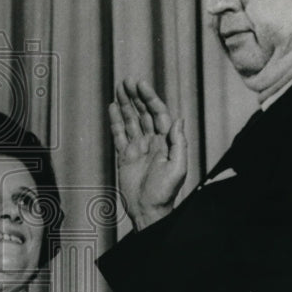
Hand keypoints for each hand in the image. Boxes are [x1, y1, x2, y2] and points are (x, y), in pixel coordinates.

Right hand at [108, 79, 186, 229]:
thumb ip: (178, 143)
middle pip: (143, 113)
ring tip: (119, 89)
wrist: (147, 210)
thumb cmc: (165, 193)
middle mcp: (151, 141)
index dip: (150, 98)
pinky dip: (115, 120)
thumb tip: (178, 120)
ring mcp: (137, 147)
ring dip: (125, 104)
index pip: (158, 113)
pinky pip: (119, 134)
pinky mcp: (124, 155)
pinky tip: (113, 108)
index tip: (141, 85)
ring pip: (130, 120)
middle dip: (136, 96)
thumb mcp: (177, 168)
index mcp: (165, 142)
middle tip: (127, 81)